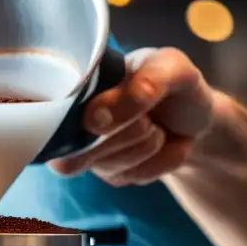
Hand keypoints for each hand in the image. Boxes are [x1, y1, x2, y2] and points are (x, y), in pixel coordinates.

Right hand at [48, 47, 214, 185]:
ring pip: (109, 165)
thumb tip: (96, 118)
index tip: (100, 121)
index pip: (48, 116)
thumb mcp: (172, 68)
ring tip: (156, 126)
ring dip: (146, 146)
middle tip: (147, 116)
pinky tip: (161, 145)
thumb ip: (142, 83)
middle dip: (127, 133)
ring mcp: (92, 151)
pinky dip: (157, 162)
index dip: (73, 125)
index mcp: (78, 85)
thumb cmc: (177, 86)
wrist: (199, 118)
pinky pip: (131, 177)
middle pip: (76, 152)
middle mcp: (76, 121)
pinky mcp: (112, 175)